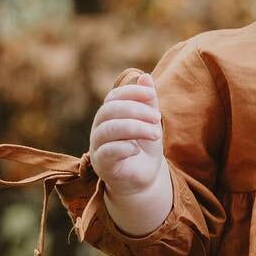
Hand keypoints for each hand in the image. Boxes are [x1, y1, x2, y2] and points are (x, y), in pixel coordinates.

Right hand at [89, 72, 164, 196]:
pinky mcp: (101, 164)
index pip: (114, 96)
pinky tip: (137, 150)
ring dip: (135, 128)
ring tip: (156, 133)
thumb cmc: (144, 148)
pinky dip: (124, 147)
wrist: (143, 179)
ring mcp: (98, 146)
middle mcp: (99, 128)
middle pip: (110, 110)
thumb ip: (148, 102)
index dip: (132, 92)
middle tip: (158, 118)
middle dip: (136, 110)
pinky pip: (107, 151)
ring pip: (108, 129)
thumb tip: (145, 76)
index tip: (152, 95)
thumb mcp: (150, 122)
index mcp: (110, 115)